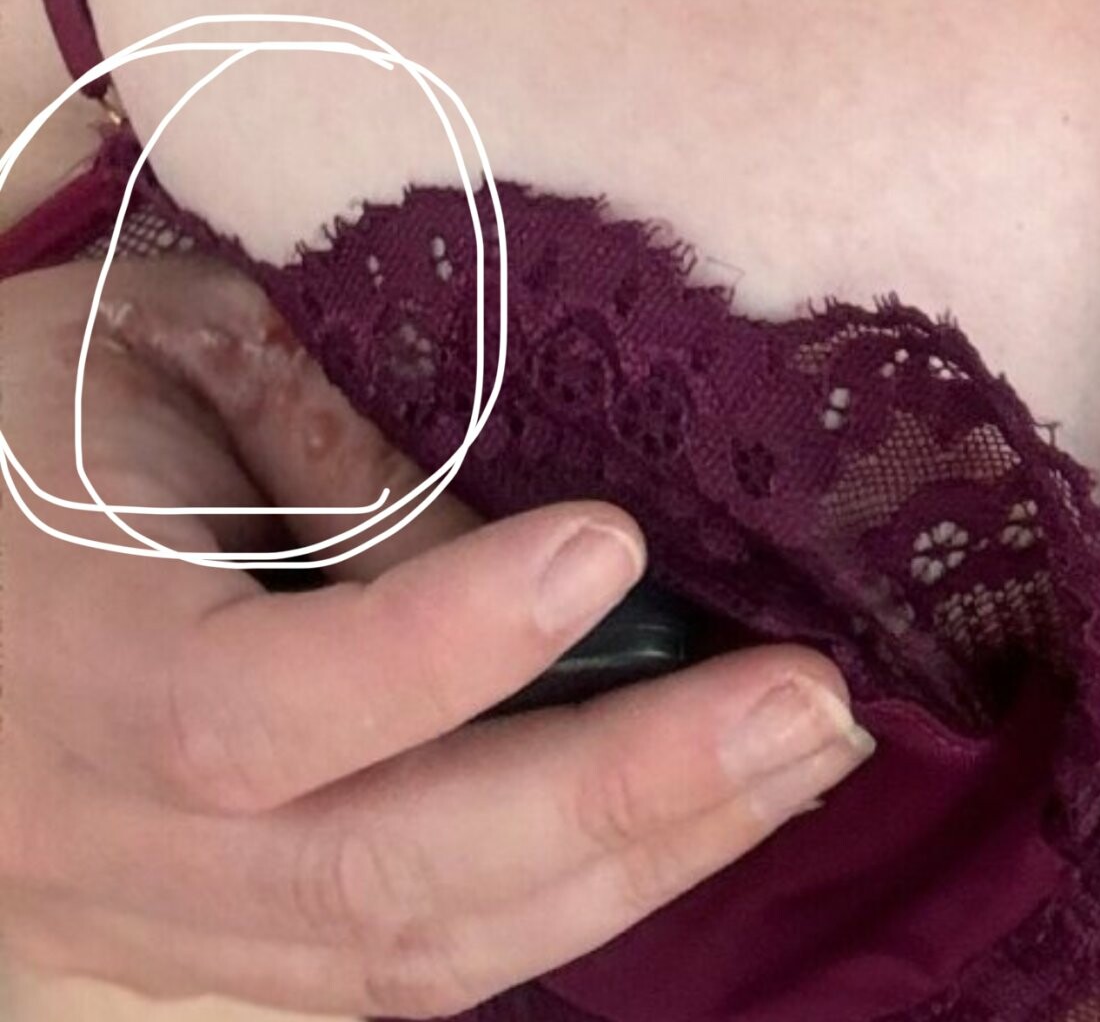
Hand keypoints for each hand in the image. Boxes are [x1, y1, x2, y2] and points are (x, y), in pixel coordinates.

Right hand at [0, 254, 874, 1016]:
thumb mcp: (151, 353)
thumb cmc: (22, 412)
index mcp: (69, 663)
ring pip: (405, 958)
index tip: (612, 542)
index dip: (440, 644)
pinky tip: (669, 828)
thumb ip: (319, 442)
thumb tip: (531, 549)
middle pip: (378, 877)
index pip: (253, 708)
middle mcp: (101, 839)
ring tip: (792, 764)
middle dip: (622, 798)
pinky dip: (548, 911)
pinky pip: (383, 974)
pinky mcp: (188, 951)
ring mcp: (144, 925)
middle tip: (809, 705)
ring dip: (624, 869)